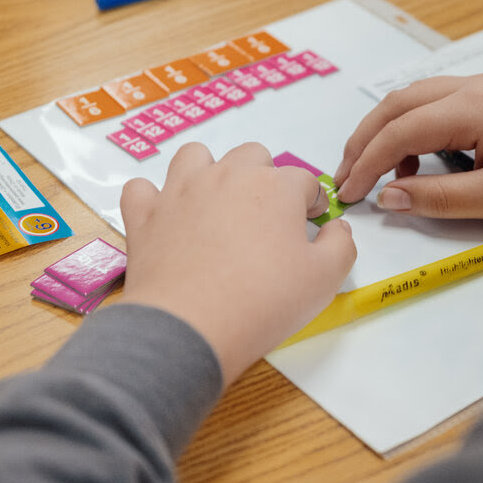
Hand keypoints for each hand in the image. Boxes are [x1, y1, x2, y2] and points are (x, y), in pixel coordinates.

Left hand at [121, 143, 356, 386]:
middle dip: (264, 178)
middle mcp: (227, 176)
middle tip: (266, 218)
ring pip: (195, 156)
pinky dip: (153, 199)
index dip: (311, 202)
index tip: (311, 224)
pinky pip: (141, 188)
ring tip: (215, 205)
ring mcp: (180, 190)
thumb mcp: (325, 280)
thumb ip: (341, 245)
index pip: (303, 181)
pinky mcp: (145, 214)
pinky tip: (165, 219)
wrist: (191, 326)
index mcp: (275, 187)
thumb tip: (337, 228)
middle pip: (252, 156)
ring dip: (208, 171)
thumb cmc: (263, 302)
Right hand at [334, 75, 482, 220]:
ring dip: (384, 130)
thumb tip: (388, 197)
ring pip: (412, 99)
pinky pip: (434, 103)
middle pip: (396, 105)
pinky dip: (411, 127)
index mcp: (473, 108)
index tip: (347, 195)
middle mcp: (472, 87)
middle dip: (363, 140)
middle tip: (345, 177)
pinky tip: (416, 159)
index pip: (399, 132)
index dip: (365, 163)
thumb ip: (437, 198)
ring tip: (372, 169)